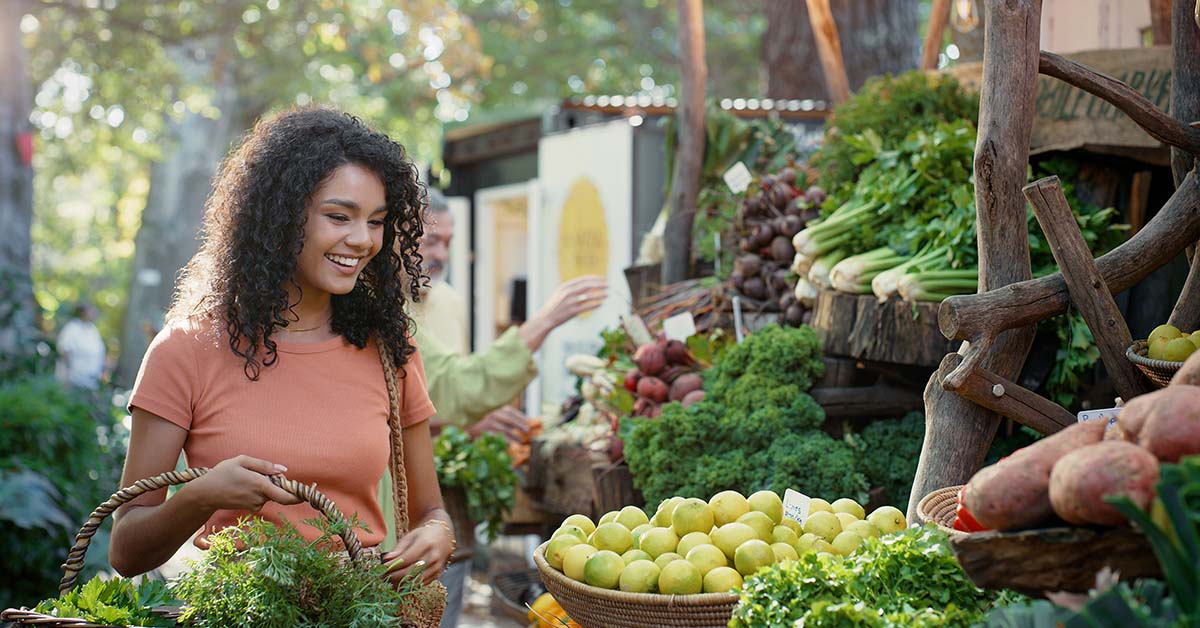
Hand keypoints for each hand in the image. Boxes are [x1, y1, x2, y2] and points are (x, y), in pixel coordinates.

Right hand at [185, 455, 303, 511]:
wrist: (205, 494)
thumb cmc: (222, 474)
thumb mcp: (242, 461)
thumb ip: (264, 465)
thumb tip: (284, 470)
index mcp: (260, 485)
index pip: (286, 496)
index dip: (300, 495)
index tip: (309, 490)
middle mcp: (260, 498)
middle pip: (280, 492)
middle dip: (281, 484)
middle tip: (269, 473)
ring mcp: (255, 505)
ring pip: (271, 493)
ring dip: (267, 485)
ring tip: (248, 477)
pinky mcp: (251, 508)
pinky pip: (263, 497)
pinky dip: (260, 490)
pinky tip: (244, 484)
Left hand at [382, 521, 454, 585]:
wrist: (444, 537)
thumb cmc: (424, 535)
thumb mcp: (411, 536)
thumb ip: (398, 549)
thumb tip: (385, 559)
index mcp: (426, 544)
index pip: (406, 560)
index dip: (392, 566)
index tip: (381, 569)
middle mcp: (433, 557)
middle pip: (410, 573)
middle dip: (393, 577)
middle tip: (382, 577)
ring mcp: (436, 568)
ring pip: (415, 582)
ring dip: (400, 584)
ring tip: (389, 582)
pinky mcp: (437, 575)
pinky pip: (420, 584)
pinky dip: (409, 586)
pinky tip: (399, 584)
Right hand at [466, 406, 529, 444]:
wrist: (460, 425)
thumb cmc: (476, 422)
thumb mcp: (488, 415)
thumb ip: (500, 417)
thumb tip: (518, 423)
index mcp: (493, 407)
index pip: (510, 410)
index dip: (520, 416)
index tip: (528, 422)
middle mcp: (491, 413)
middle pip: (509, 418)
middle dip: (520, 424)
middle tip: (527, 431)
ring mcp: (487, 422)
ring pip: (505, 429)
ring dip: (514, 436)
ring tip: (521, 441)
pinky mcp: (484, 432)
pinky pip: (498, 437)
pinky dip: (506, 441)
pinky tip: (511, 445)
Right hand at [519, 276, 607, 351]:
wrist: (545, 318)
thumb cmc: (555, 306)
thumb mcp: (561, 294)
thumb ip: (573, 289)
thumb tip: (590, 286)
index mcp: (565, 286)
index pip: (583, 279)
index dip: (594, 278)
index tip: (603, 278)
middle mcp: (568, 292)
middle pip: (587, 286)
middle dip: (599, 284)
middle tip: (608, 285)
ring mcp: (570, 302)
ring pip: (589, 296)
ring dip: (600, 295)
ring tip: (607, 294)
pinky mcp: (572, 311)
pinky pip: (587, 307)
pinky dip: (595, 305)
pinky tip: (601, 304)